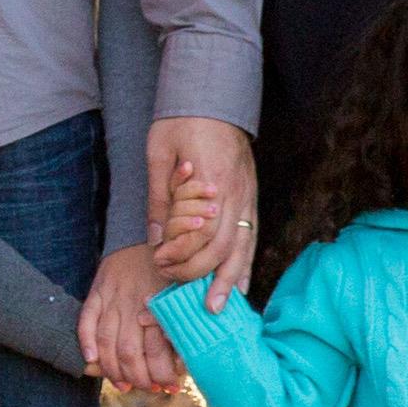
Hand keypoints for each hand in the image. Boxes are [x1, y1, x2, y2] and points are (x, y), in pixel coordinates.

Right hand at [82, 245, 188, 396]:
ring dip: (113, 369)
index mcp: (160, 303)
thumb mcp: (190, 288)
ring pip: (107, 342)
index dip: (164, 374)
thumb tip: (191, 354)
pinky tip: (91, 359)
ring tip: (123, 385)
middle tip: (149, 389)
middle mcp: (134, 302)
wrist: (146, 231)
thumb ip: (188, 318)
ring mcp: (113, 297)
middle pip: (129, 352)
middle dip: (138, 378)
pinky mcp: (98, 290)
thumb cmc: (175, 265)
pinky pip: (86, 319)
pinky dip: (86, 341)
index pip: (158, 350)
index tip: (171, 386)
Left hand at [142, 113, 253, 290]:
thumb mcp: (159, 153)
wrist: (213, 97)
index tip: (160, 263)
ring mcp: (247, 196)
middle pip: (223, 246)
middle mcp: (234, 193)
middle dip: (201, 274)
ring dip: (231, 280)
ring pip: (243, 247)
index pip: (200, 231)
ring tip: (218, 308)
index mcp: (210, 181)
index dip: (181, 253)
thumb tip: (155, 238)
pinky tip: (240, 285)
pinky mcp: (251, 197)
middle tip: (180, 293)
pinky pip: (252, 237)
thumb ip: (159, 196)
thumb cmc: (181, 122)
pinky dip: (246, 264)